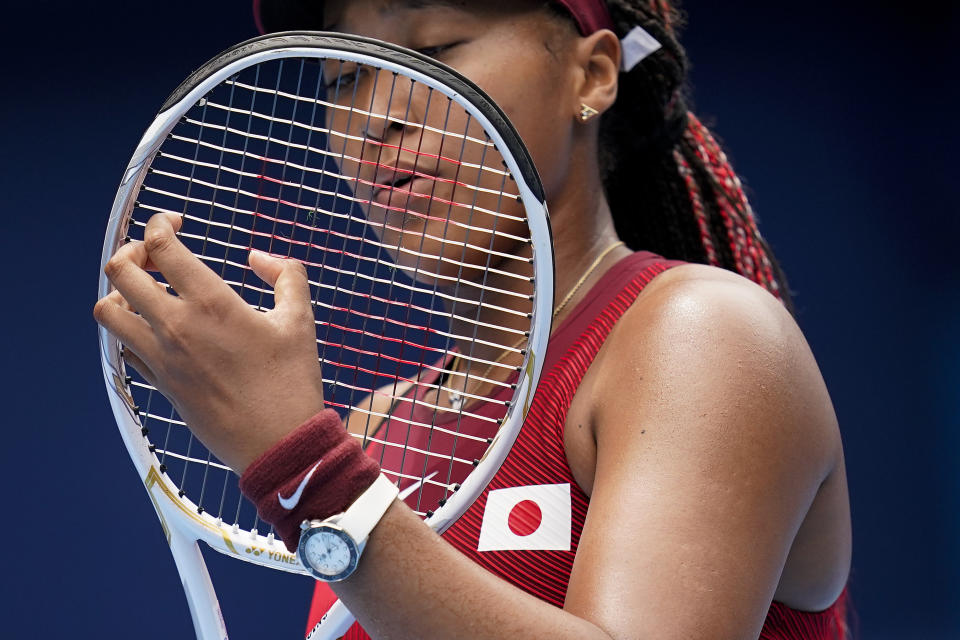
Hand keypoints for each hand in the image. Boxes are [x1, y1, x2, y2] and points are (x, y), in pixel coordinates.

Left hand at [94, 212, 324, 472]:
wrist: (277, 443)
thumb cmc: (292, 383)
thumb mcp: (301, 320)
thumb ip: (286, 275)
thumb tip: (259, 258)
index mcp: (212, 303)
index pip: (162, 247)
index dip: (160, 225)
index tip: (173, 223)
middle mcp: (176, 326)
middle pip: (120, 271)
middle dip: (132, 250)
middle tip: (154, 253)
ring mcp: (162, 357)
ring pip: (107, 311)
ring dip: (120, 291)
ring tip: (145, 291)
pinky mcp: (159, 383)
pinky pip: (125, 346)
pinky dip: (130, 328)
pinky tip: (156, 327)